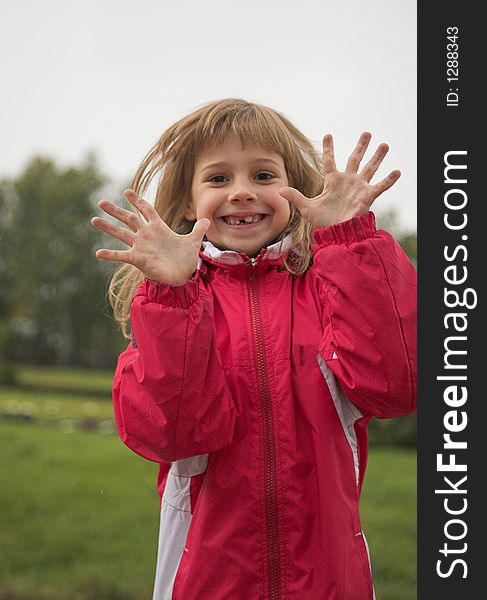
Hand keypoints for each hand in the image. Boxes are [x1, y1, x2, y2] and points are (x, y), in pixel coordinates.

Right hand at [91, 189, 209, 284]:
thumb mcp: (193, 241)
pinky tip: (98, 253)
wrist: (182, 276)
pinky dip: (111, 254)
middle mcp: (146, 235)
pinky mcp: (138, 259)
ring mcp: (141, 246)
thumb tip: (208, 219)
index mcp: (158, 227)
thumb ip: (199, 229)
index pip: (146, 210)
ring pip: (121, 234)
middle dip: (115, 210)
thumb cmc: (185, 259)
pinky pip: (122, 255)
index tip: (126, 191)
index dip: (137, 200)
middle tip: (100, 202)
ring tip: (94, 219)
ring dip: (108, 227)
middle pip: (129, 218)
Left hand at [279, 132, 400, 227]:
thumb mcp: (307, 208)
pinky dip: (389, 180)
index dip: (329, 148)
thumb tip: (279, 189)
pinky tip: (398, 171)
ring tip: (385, 144)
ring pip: (370, 168)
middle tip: (367, 132)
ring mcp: (358, 188)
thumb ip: (295, 196)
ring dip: (377, 156)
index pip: (330, 161)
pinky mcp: (367, 197)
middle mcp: (347, 181)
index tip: (329, 135)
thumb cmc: (322, 222)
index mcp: (332, 182)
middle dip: (361, 146)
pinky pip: (380, 186)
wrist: (336, 233)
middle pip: (355, 159)